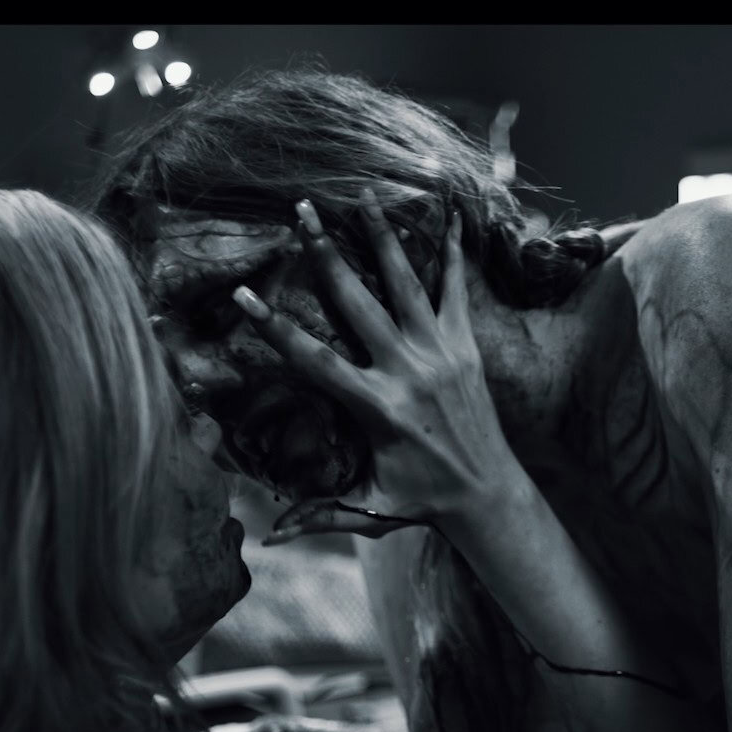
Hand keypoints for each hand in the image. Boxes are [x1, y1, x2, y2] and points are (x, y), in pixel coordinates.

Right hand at [232, 193, 523, 540]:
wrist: (488, 494)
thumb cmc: (421, 502)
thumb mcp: (368, 510)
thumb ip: (318, 514)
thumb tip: (269, 536)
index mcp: (377, 407)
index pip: (315, 359)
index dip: (275, 326)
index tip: (243, 294)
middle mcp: (408, 372)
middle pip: (358, 304)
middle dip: (326, 255)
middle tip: (301, 210)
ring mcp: (440, 353)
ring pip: (406, 284)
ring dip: (382, 238)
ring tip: (364, 194)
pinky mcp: (466, 346)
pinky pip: (457, 291)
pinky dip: (453, 253)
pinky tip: (449, 213)